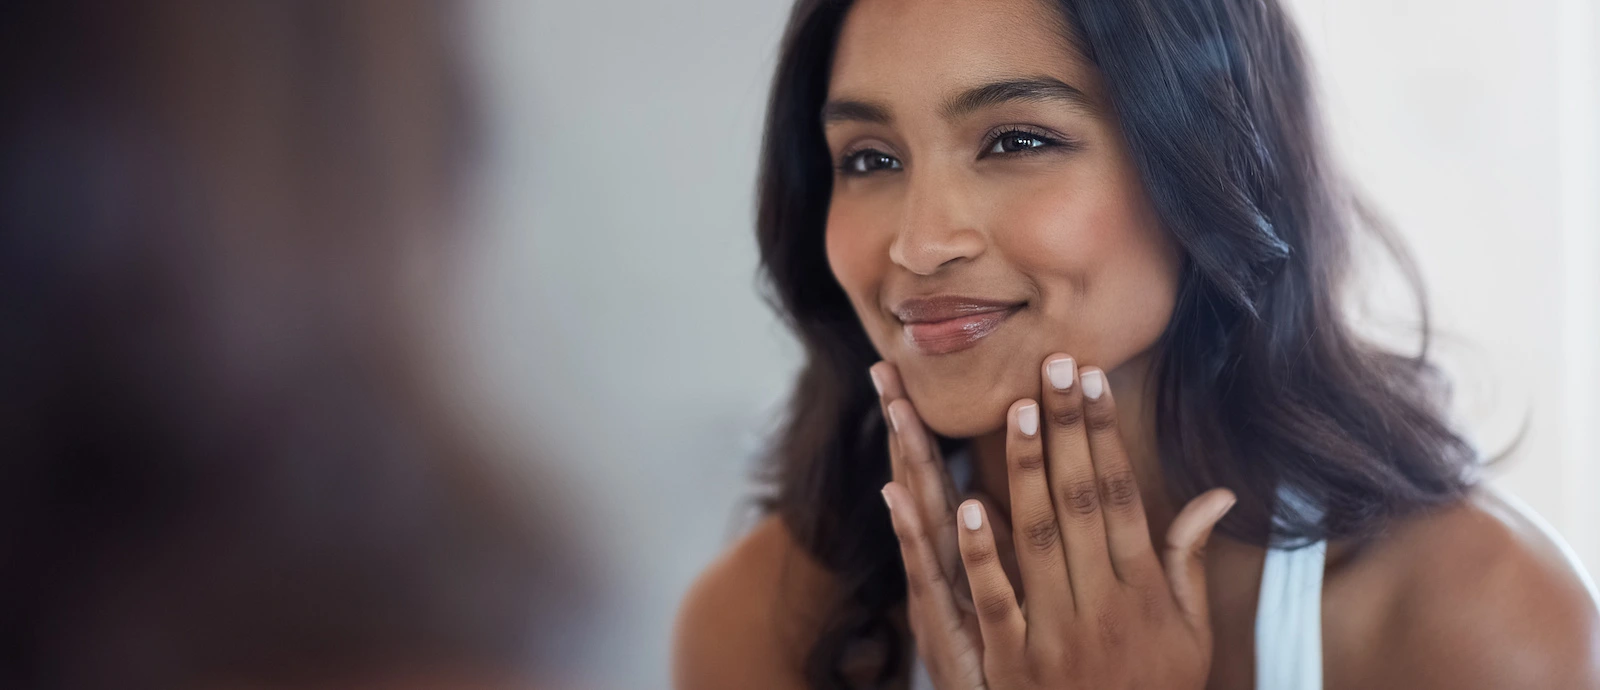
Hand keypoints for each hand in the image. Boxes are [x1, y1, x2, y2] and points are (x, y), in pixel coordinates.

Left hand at [883, 354, 1235, 689]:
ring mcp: (1059, 635)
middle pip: (1082, 502)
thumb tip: (1218, 493)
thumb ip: (1188, 561)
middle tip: (1053, 366)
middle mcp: (1105, 606)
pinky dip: (981, 554)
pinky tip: (966, 504)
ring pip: (1040, 541)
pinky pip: (997, 600)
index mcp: (1145, 591)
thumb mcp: (1190, 633)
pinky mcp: (1015, 665)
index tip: (1092, 382)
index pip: (1121, 496)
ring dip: (1028, 473)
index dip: (1106, 436)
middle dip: (1068, 430)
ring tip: (1018, 410)